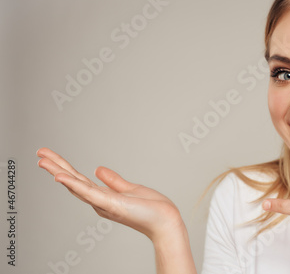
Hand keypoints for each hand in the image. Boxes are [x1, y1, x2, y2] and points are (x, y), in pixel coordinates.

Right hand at [37, 147, 183, 242]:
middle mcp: (99, 202)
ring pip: (76, 186)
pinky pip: (89, 193)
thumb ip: (113, 180)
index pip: (79, 179)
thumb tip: (98, 169)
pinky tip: (61, 177)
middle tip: (39, 154)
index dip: (64, 168)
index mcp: (103, 196)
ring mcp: (103, 204)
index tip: (50, 156)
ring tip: (43, 162)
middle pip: (73, 181)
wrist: (165, 221)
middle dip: (56, 167)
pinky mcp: (112, 204)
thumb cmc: (151, 209)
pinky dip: (74, 185)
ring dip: (59, 173)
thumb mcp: (129, 189)